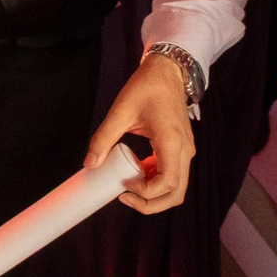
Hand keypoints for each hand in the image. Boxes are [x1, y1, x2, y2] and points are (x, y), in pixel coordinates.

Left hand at [88, 56, 192, 212]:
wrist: (167, 73)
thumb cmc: (147, 87)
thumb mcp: (120, 110)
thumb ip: (103, 138)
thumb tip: (90, 163)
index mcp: (171, 141)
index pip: (167, 182)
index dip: (145, 192)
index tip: (123, 185)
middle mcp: (184, 150)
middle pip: (176, 193)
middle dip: (151, 204)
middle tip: (125, 197)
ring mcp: (186, 151)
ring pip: (177, 188)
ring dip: (154, 194)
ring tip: (129, 184)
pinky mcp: (181, 150)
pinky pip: (174, 175)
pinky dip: (157, 182)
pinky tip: (137, 172)